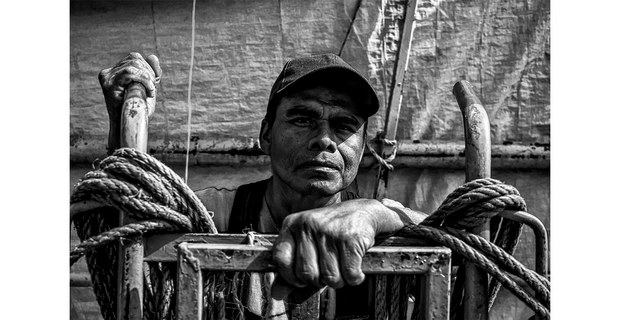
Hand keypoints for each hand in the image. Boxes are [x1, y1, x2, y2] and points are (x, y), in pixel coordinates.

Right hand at [98, 52, 161, 121]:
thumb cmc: (138, 110)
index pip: (134, 57)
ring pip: (133, 64)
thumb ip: (152, 73)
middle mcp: (108, 73)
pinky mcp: (108, 84)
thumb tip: (153, 56)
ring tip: (151, 91)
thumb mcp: (148, 88)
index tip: (153, 84)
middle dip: (149, 72)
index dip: (148, 68)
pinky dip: (144, 80)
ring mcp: (107, 78)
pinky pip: (130, 72)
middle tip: (152, 89)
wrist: (129, 128)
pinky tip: (149, 91)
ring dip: (148, 77)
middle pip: (134, 58)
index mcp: (115, 72)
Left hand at [271, 199, 402, 298]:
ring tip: (343, 265)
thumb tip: (277, 294)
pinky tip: (356, 266)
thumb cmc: (333, 232)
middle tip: (329, 269)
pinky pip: (350, 274)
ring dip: (340, 280)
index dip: (291, 275)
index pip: (280, 259)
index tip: (302, 277)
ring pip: (330, 277)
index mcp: (293, 224)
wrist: (365, 212)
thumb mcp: (307, 243)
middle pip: (307, 274)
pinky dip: (355, 277)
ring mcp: (329, 231)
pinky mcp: (350, 238)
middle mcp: (308, 225)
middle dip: (320, 280)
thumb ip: (291, 268)